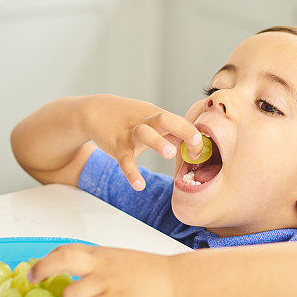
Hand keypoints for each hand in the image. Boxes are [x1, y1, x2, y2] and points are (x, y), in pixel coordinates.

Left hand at [28, 242, 177, 296]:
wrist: (174, 277)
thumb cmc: (149, 271)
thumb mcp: (119, 259)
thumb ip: (97, 265)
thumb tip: (76, 276)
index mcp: (101, 253)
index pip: (66, 249)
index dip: (45, 260)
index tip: (34, 271)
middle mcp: (101, 265)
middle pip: (62, 260)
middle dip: (42, 270)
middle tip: (35, 282)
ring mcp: (108, 282)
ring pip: (71, 293)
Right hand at [82, 94, 203, 190]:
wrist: (95, 111)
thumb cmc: (129, 117)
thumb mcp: (150, 119)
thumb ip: (171, 131)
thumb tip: (192, 143)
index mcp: (157, 116)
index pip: (180, 122)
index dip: (193, 134)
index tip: (201, 151)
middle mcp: (146, 121)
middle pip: (165, 119)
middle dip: (183, 130)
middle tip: (195, 145)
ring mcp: (130, 132)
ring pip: (145, 134)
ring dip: (158, 142)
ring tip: (169, 154)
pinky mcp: (117, 145)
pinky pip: (125, 159)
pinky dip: (131, 172)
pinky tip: (139, 185)